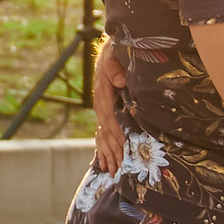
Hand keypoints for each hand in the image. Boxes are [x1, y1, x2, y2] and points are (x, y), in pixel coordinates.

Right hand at [91, 42, 128, 170]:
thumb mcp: (114, 56)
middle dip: (112, 152)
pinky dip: (104, 148)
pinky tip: (105, 161)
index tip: (123, 150)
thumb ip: (115, 68)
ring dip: (108, 154)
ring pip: (103, 136)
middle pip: (105, 133)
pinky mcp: (105, 112)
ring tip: (112, 172)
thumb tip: (119, 81)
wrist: (109, 52)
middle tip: (117, 171)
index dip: (117, 136)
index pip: (110, 120)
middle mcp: (100, 106)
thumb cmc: (115, 54)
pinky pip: (103, 133)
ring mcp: (102, 111)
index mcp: (103, 96)